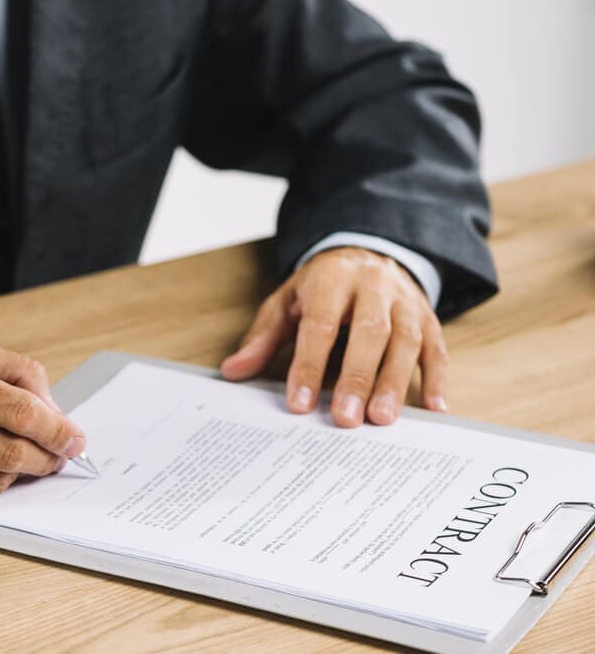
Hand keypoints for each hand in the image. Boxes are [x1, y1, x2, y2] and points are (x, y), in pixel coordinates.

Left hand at [220, 247, 447, 426]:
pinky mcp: (429, 318)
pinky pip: (437, 348)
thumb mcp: (286, 303)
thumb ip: (263, 338)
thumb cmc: (321, 288)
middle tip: (345, 419)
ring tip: (380, 420)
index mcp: (332, 279)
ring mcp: (405, 302)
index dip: (309, 364)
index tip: (299, 403)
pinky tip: (434, 410)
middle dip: (356, 377)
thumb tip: (233, 371)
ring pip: (405, 341)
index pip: (320, 324)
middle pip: (368, 332)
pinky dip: (438, 379)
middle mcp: (373, 287)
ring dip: (394, 382)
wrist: (367, 252)